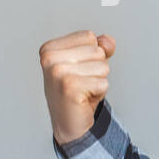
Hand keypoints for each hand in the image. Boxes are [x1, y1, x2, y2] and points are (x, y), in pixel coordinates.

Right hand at [39, 29, 115, 144]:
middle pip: (98, 51)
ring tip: (83, 90)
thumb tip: (108, 41)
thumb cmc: (76, 90)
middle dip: (97, 69)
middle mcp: (50, 59)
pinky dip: (99, 93)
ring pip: (103, 67)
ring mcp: (58, 73)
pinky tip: (84, 99)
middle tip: (82, 83)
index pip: (89, 37)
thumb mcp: (87, 63)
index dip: (92, 55)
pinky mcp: (70, 88)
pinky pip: (103, 83)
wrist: (67, 122)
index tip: (78, 70)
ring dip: (98, 81)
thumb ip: (99, 47)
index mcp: (50, 48)